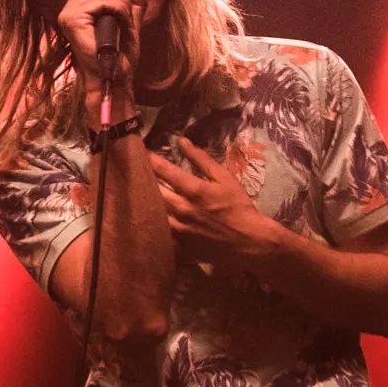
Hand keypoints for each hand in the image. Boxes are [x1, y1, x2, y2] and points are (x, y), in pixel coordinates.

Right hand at [57, 0, 146, 105]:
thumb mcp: (130, 22)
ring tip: (125, 21)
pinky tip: (122, 23)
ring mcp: (69, 14)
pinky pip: (103, 1)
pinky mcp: (73, 20)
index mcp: (78, 7)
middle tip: (127, 13)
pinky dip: (119, 9)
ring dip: (122, 2)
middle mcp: (69, 8)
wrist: (115, 78)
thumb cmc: (121, 56)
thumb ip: (134, 1)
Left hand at [149, 139, 270, 266]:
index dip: (151, 160)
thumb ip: (202, 160)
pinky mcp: (181, 245)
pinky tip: (152, 216)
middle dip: (146, 179)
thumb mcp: (225, 178)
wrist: (248, 241)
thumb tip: (182, 141)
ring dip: (148, 200)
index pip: (165, 171)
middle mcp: (184, 209)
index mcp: (195, 191)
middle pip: (154, 191)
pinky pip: (161, 231)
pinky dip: (155, 221)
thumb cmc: (239, 206)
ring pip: (154, 212)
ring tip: (142, 193)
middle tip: (139, 171)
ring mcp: (180, 229)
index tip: (143, 152)